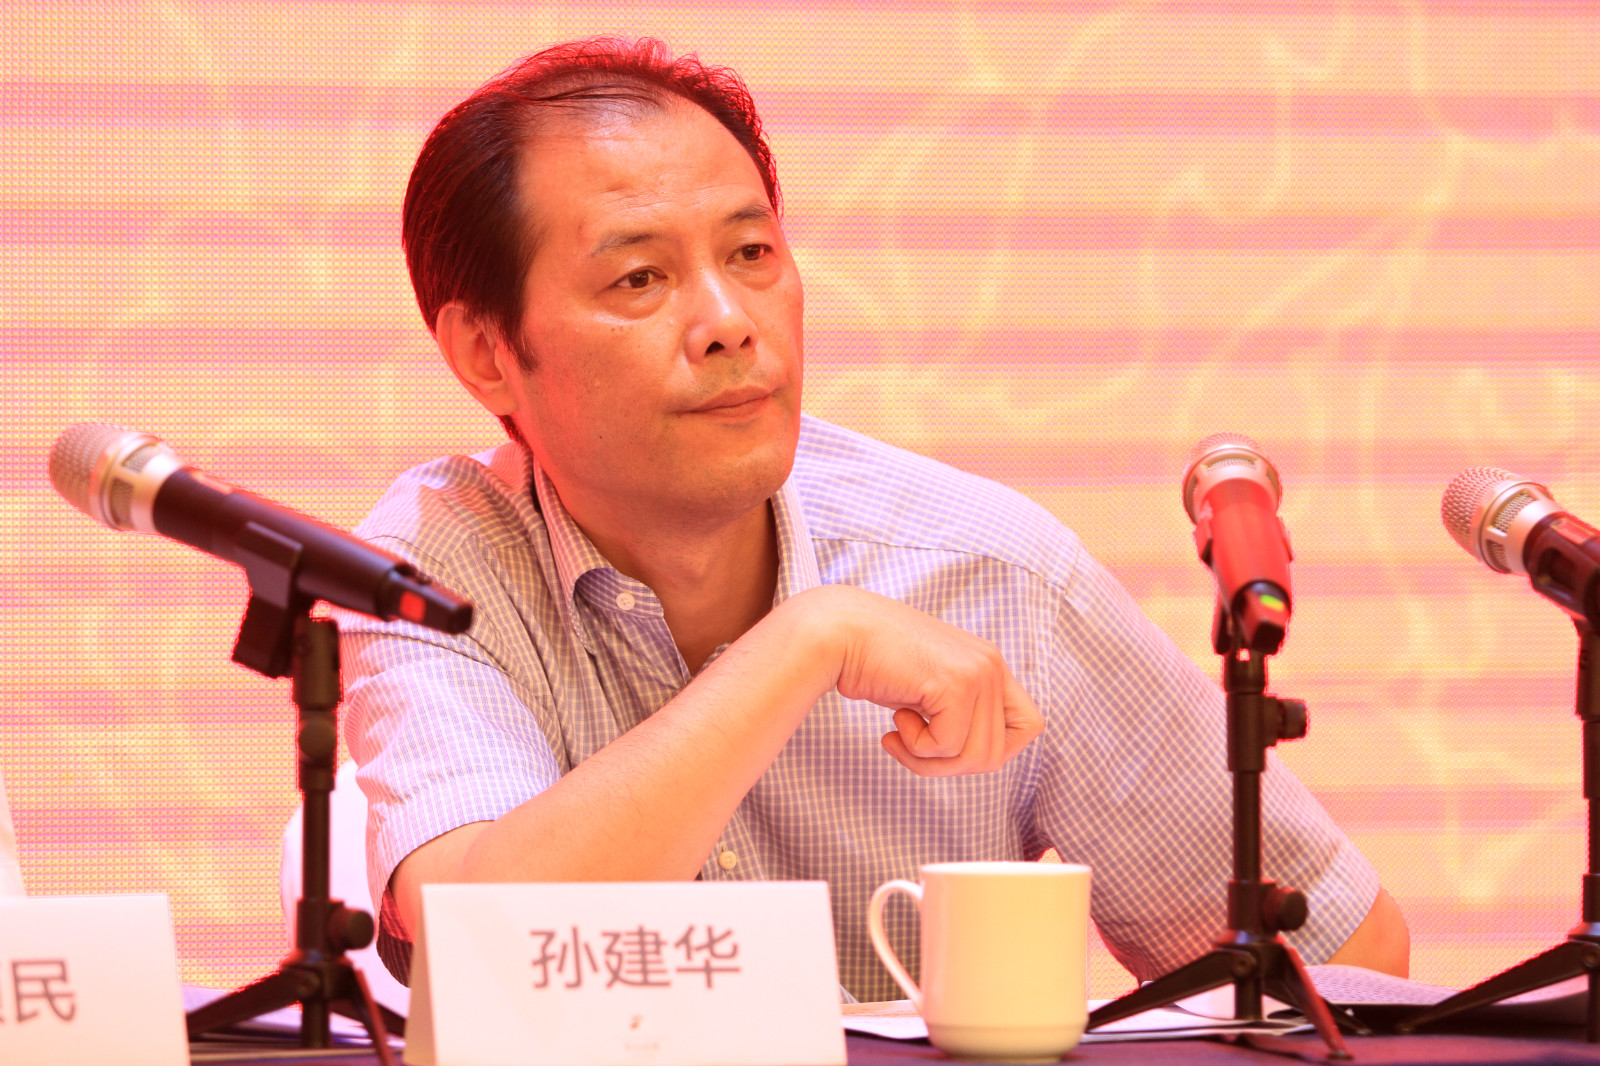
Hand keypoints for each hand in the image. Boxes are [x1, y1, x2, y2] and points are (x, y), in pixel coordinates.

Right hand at [801, 585, 1043, 776]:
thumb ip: (957, 714)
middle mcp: (992, 665)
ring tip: (898, 732)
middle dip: (948, 766)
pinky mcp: (956, 683)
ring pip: (974, 757)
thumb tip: (972, 760)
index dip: (995, 748)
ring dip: (928, 759)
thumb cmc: (872, 662)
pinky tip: (894, 718)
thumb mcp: (927, 689)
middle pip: (996, 753)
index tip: (950, 745)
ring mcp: (979, 672)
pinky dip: (915, 747)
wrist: (835, 632)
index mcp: (989, 664)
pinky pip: (946, 746)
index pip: (1030, 725)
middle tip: (910, 746)